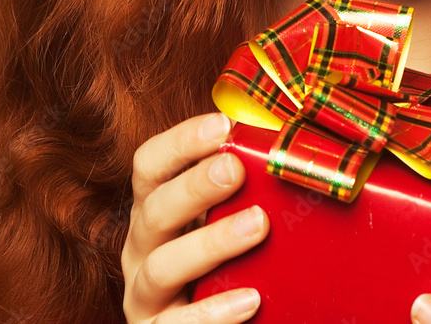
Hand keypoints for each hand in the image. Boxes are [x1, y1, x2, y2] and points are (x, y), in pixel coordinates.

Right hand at [121, 112, 270, 323]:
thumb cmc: (223, 262)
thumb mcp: (222, 218)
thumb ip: (243, 186)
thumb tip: (290, 139)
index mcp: (153, 208)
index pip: (149, 164)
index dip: (180, 142)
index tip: (220, 125)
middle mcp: (141, 246)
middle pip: (155, 210)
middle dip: (194, 186)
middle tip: (236, 169)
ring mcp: (143, 293)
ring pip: (163, 266)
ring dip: (210, 243)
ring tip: (258, 225)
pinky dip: (213, 312)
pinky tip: (251, 299)